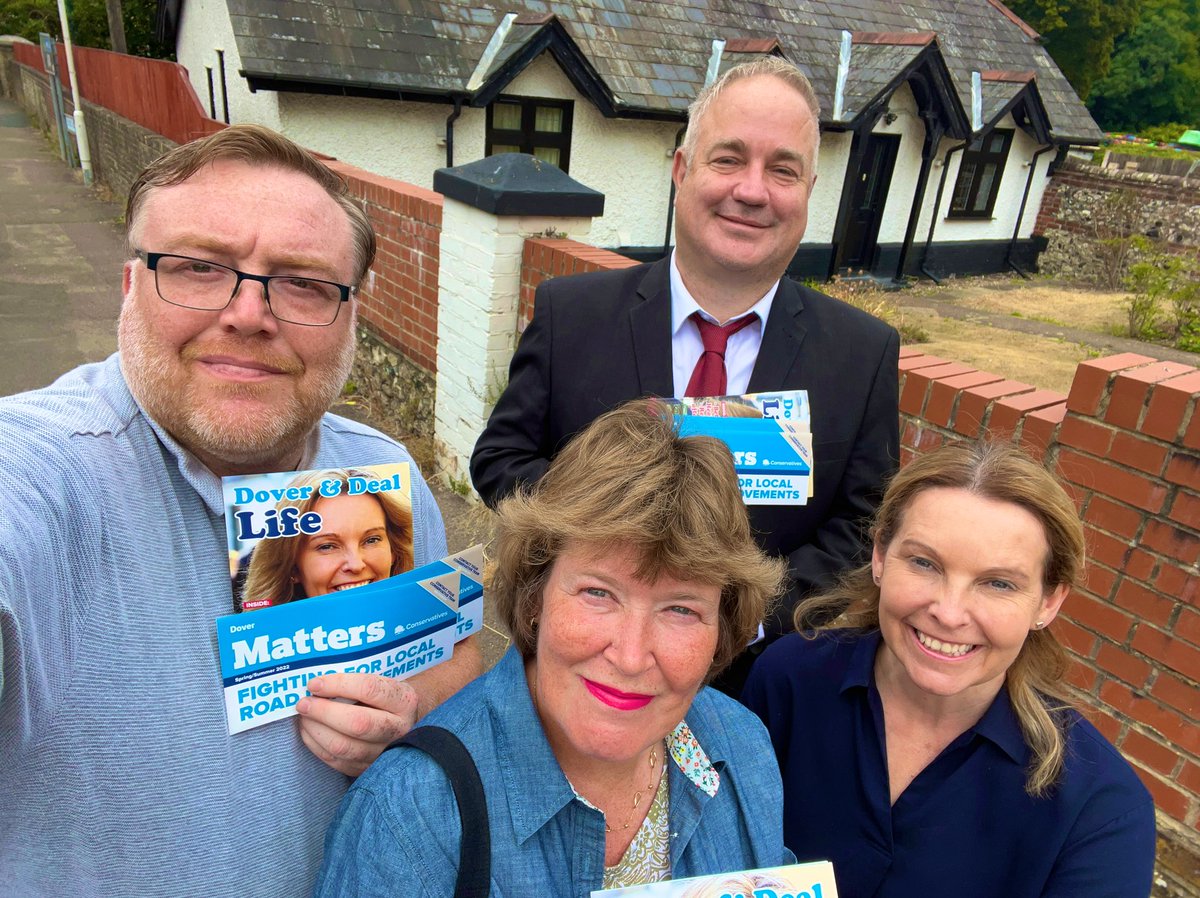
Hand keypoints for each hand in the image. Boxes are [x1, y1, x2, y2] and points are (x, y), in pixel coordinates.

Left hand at [295, 673, 419, 776]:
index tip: (314, 683)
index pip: (369, 689)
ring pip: (344, 747)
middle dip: (323, 712)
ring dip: (316, 730)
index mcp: (404, 701)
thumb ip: (356, 682)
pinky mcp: (368, 768)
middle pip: (357, 723)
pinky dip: (317, 746)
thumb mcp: (383, 682)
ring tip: (304, 717)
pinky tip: (309, 732)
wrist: (405, 722)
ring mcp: (385, 753)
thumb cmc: (385, 697)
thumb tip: (317, 683)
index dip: (338, 685)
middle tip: (303, 704)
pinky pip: (337, 762)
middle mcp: (399, 729)